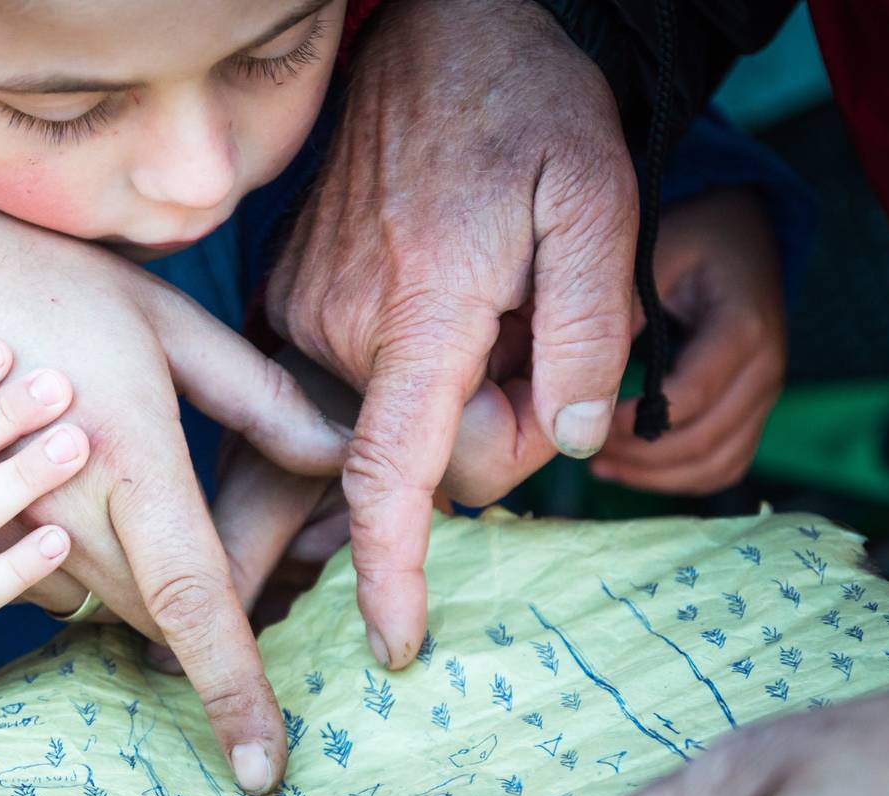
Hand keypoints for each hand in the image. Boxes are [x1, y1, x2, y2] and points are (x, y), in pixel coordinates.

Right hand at [0, 173, 350, 790]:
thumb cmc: (42, 279)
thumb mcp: (164, 321)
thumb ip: (257, 397)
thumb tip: (338, 454)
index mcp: (133, 459)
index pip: (195, 601)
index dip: (235, 688)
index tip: (263, 765)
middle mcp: (67, 512)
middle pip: (154, 615)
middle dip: (196, 611)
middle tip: (219, 538)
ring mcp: (1, 531)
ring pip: (97, 604)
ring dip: (131, 579)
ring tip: (127, 492)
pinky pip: (33, 586)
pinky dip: (70, 562)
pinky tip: (72, 492)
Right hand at [267, 0, 636, 668]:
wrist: (436, 38)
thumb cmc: (527, 111)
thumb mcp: (598, 202)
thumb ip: (592, 329)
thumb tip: (574, 442)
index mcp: (419, 307)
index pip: (391, 470)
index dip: (393, 569)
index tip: (396, 642)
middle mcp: (337, 326)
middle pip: (423, 459)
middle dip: (495, 435)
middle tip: (541, 349)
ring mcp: (302, 316)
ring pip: (391, 428)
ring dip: (455, 400)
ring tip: (489, 307)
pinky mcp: (290, 307)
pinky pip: (356, 391)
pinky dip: (411, 377)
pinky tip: (442, 304)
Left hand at [592, 189, 786, 494]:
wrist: (737, 233)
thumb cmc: (689, 239)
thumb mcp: (654, 254)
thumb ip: (622, 308)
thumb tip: (575, 368)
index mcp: (743, 328)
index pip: (690, 397)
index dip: (635, 420)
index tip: (588, 418)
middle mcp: (765, 369)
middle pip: (704, 442)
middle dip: (638, 455)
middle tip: (583, 445)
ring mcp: (764, 395)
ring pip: (716, 465)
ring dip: (654, 475)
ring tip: (599, 463)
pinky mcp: (753, 411)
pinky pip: (722, 466)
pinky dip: (675, 477)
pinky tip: (626, 466)